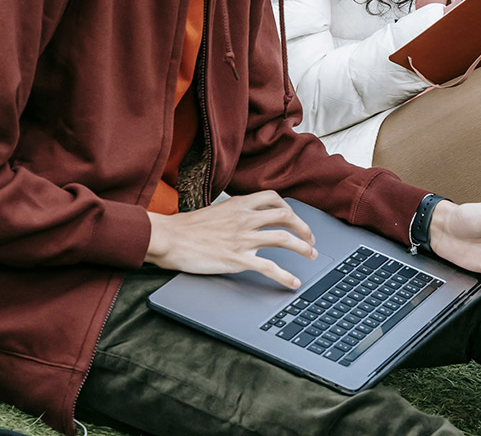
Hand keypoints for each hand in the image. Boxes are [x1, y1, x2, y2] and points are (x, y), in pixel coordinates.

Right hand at [145, 190, 316, 288]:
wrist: (168, 237)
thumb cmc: (186, 227)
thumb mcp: (215, 211)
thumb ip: (234, 212)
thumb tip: (245, 218)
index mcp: (239, 204)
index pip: (273, 198)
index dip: (289, 208)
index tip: (294, 218)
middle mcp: (245, 218)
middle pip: (285, 217)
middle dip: (303, 228)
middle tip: (310, 239)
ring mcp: (242, 238)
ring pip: (283, 238)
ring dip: (303, 248)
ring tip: (312, 256)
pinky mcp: (237, 259)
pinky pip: (269, 267)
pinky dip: (285, 276)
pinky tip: (293, 283)